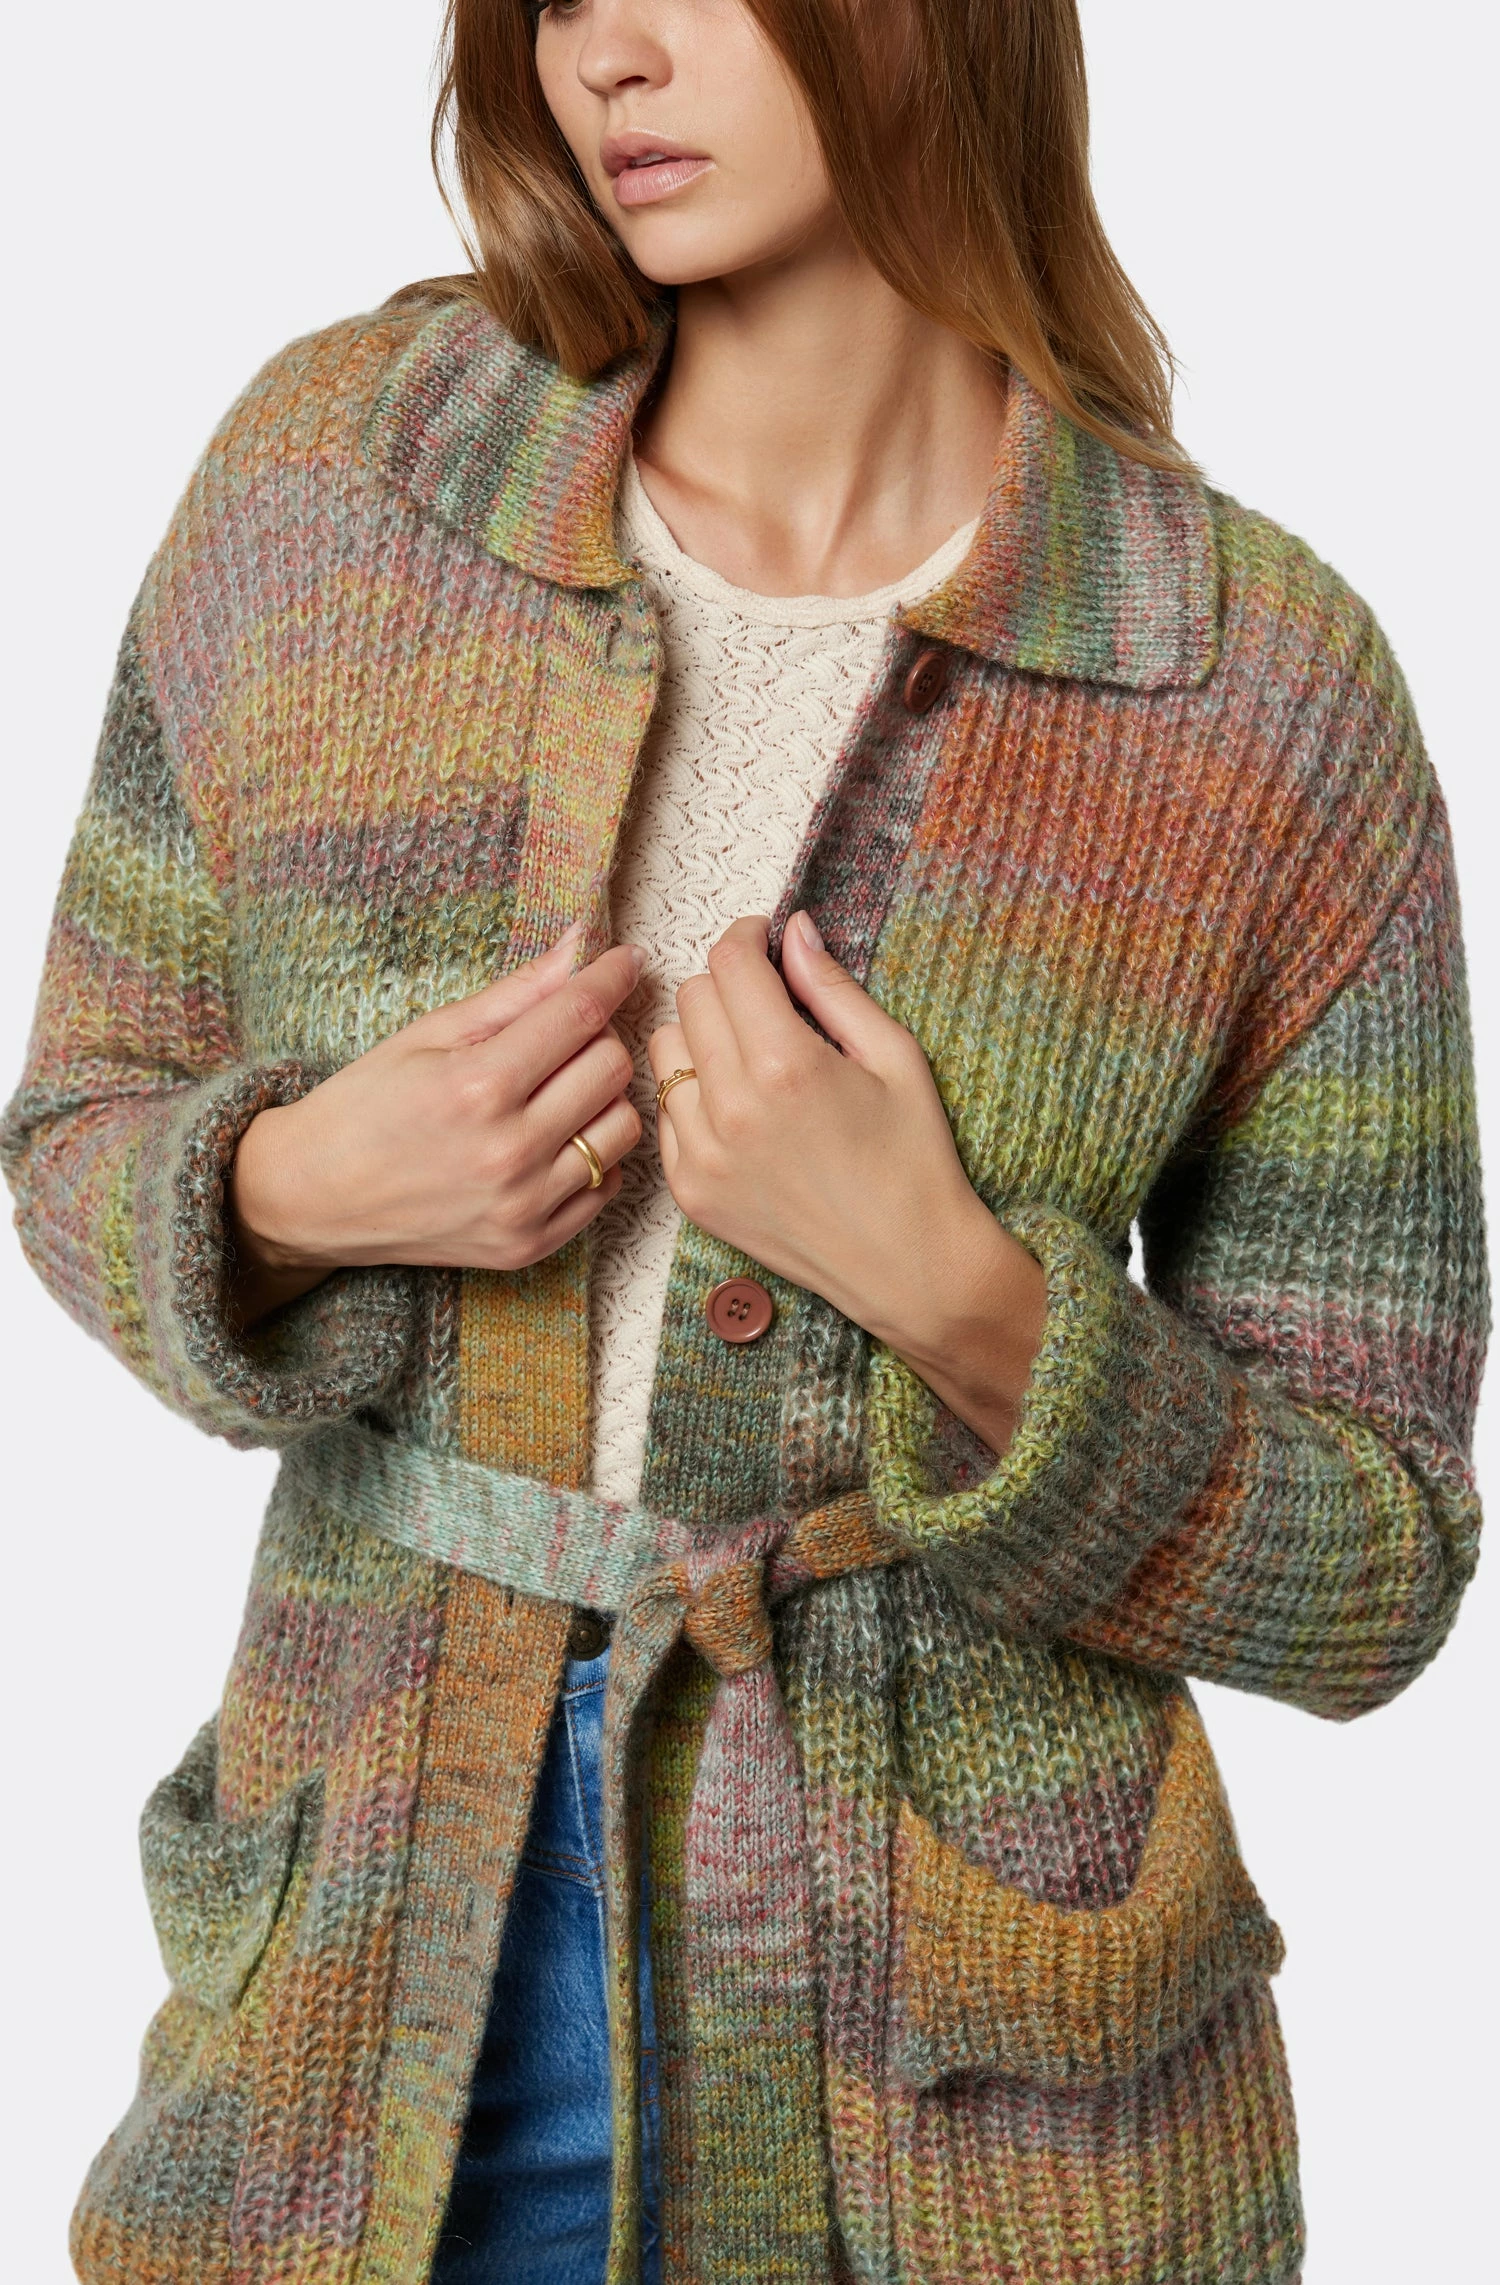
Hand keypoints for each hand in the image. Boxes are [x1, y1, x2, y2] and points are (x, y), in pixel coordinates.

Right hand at [226, 925, 644, 1329]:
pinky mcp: (529, 1245)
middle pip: (611, 1068)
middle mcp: (508, 1151)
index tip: (625, 961)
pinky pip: (607, 1187)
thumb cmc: (365, 1104)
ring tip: (558, 1092)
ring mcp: (522, 1206)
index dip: (611, 978)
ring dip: (601, 1099)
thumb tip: (582, 943)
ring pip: (622, 1128)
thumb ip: (515, 994)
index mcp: (477, 1086)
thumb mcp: (430, 1034)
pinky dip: (593, 1157)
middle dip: (596, 1039)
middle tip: (562, 1037)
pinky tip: (552, 1142)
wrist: (313, 1195)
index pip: (580, 1016)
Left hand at [649, 911, 1045, 1456]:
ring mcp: (702, 1153)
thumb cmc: (913, 1159)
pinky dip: (693, 1095)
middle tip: (767, 999)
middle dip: (728, 983)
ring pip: (666, 1049)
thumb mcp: (894, 1056)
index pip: (729, 963)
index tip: (765, 941)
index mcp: (786, 1064)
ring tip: (749, 1054)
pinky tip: (739, 1107)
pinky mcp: (690, 1190)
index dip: (748, 937)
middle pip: (692, 997)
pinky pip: (666, 1111)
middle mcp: (732, 1107)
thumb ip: (832, 987)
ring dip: (701, 1036)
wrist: (908, 1264)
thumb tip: (792, 930)